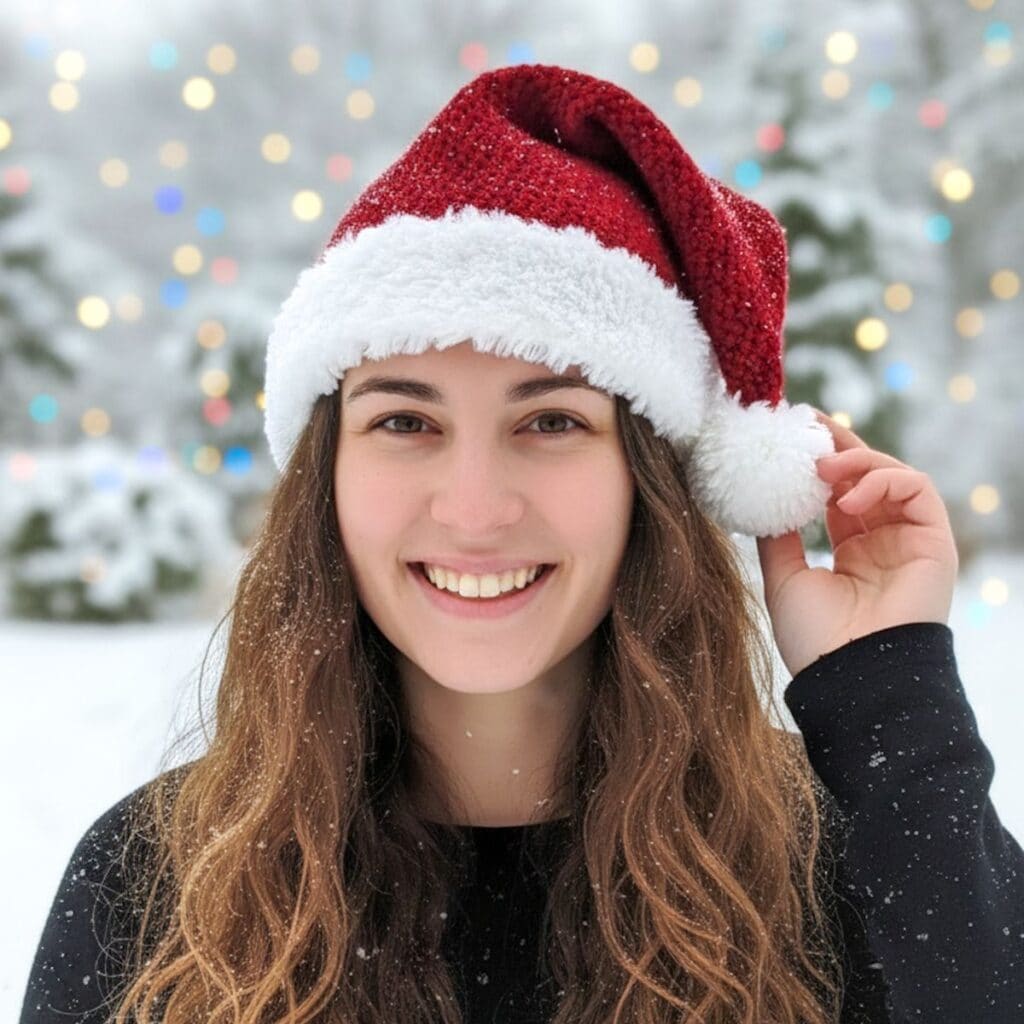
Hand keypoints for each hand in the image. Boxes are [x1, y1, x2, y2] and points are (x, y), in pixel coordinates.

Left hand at [754, 410, 958, 677]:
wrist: (850, 677)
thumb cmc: (816, 639)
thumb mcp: (783, 579)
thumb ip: (777, 537)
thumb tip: (758, 501)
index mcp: (850, 551)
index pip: (838, 493)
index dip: (817, 463)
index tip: (788, 436)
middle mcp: (882, 541)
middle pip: (866, 476)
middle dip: (838, 446)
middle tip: (807, 423)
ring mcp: (909, 540)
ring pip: (893, 475)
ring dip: (857, 461)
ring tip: (822, 468)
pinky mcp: (934, 541)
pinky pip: (917, 489)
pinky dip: (884, 480)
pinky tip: (847, 497)